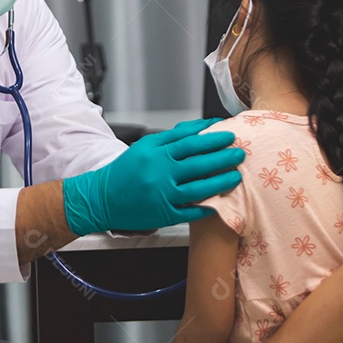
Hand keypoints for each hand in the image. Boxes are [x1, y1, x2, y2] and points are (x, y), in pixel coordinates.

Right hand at [62, 118, 244, 234]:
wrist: (102, 197)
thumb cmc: (127, 170)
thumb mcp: (147, 145)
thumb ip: (173, 136)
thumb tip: (201, 128)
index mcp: (156, 153)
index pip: (191, 143)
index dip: (213, 139)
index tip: (229, 136)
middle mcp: (160, 173)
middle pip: (198, 164)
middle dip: (223, 158)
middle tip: (240, 154)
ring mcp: (162, 195)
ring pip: (198, 189)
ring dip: (220, 182)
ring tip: (236, 176)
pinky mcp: (163, 215)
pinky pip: (189, 212)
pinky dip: (205, 208)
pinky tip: (220, 203)